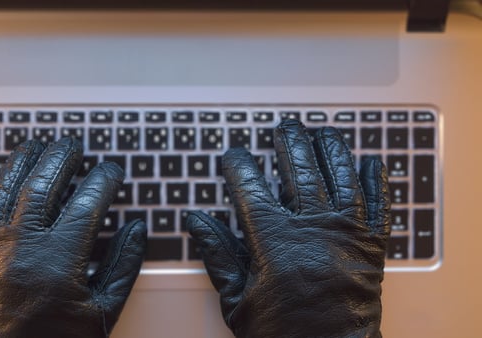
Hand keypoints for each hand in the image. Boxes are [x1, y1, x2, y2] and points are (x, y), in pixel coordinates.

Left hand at [0, 137, 146, 337]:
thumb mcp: (103, 310)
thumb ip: (123, 265)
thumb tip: (137, 228)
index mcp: (58, 260)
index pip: (88, 203)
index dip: (104, 181)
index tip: (113, 170)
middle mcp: (22, 246)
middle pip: (43, 186)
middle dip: (61, 159)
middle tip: (74, 144)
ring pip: (6, 190)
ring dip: (21, 161)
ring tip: (36, 144)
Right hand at [187, 120, 390, 337]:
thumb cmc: (283, 334)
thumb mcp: (237, 298)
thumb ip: (217, 254)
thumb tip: (196, 220)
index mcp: (275, 240)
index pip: (250, 188)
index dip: (238, 166)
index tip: (232, 156)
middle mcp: (313, 228)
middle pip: (300, 170)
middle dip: (290, 143)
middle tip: (283, 127)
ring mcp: (346, 232)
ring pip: (341, 176)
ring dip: (331, 149)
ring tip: (323, 132)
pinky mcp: (372, 244)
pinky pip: (380, 203)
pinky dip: (378, 180)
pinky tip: (372, 162)